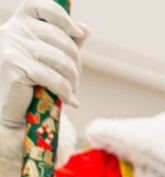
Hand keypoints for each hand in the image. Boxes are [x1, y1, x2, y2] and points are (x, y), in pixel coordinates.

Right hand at [0, 0, 88, 127]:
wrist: (10, 109)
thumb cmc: (32, 81)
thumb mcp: (50, 57)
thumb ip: (66, 42)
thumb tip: (85, 28)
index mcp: (20, 22)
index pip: (43, 7)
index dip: (64, 17)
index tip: (76, 32)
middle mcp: (12, 30)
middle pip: (60, 38)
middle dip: (75, 61)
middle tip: (75, 78)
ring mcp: (11, 47)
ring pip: (60, 59)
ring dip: (73, 79)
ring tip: (71, 90)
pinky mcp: (13, 66)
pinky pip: (53, 77)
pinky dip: (66, 91)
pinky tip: (68, 100)